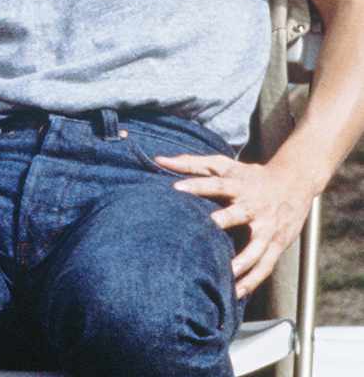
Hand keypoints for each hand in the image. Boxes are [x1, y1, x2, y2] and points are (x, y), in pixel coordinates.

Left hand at [157, 154, 314, 298]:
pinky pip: (264, 266)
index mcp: (239, 186)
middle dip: (224, 220)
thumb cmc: (249, 175)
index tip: (176, 188)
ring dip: (242, 261)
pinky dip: (252, 281)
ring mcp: (268, 228)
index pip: (216, 184)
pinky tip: (236, 294)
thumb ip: (191, 163)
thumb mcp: (224, 165)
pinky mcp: (277, 245)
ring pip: (256, 247)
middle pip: (238, 214)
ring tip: (226, 275)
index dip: (197, 185)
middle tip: (208, 227)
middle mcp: (255, 207)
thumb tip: (158, 159)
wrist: (294, 182)